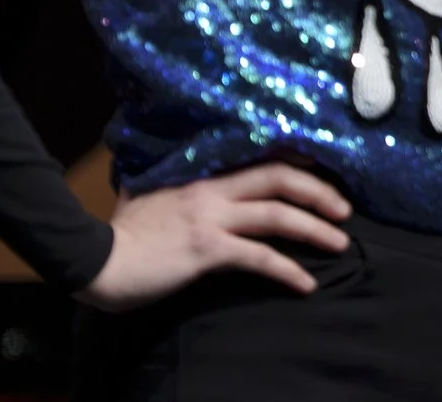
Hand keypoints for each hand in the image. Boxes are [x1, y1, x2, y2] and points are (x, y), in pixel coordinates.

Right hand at [77, 163, 352, 310]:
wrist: (95, 260)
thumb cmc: (121, 233)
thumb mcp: (147, 194)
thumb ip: (166, 182)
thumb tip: (160, 173)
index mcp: (203, 175)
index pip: (261, 158)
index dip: (298, 162)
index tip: (325, 170)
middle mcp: (213, 190)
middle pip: (281, 178)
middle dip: (320, 191)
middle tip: (346, 209)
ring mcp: (211, 218)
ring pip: (278, 215)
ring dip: (315, 229)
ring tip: (340, 244)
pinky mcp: (207, 250)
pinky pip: (259, 257)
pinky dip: (287, 270)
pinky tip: (306, 283)